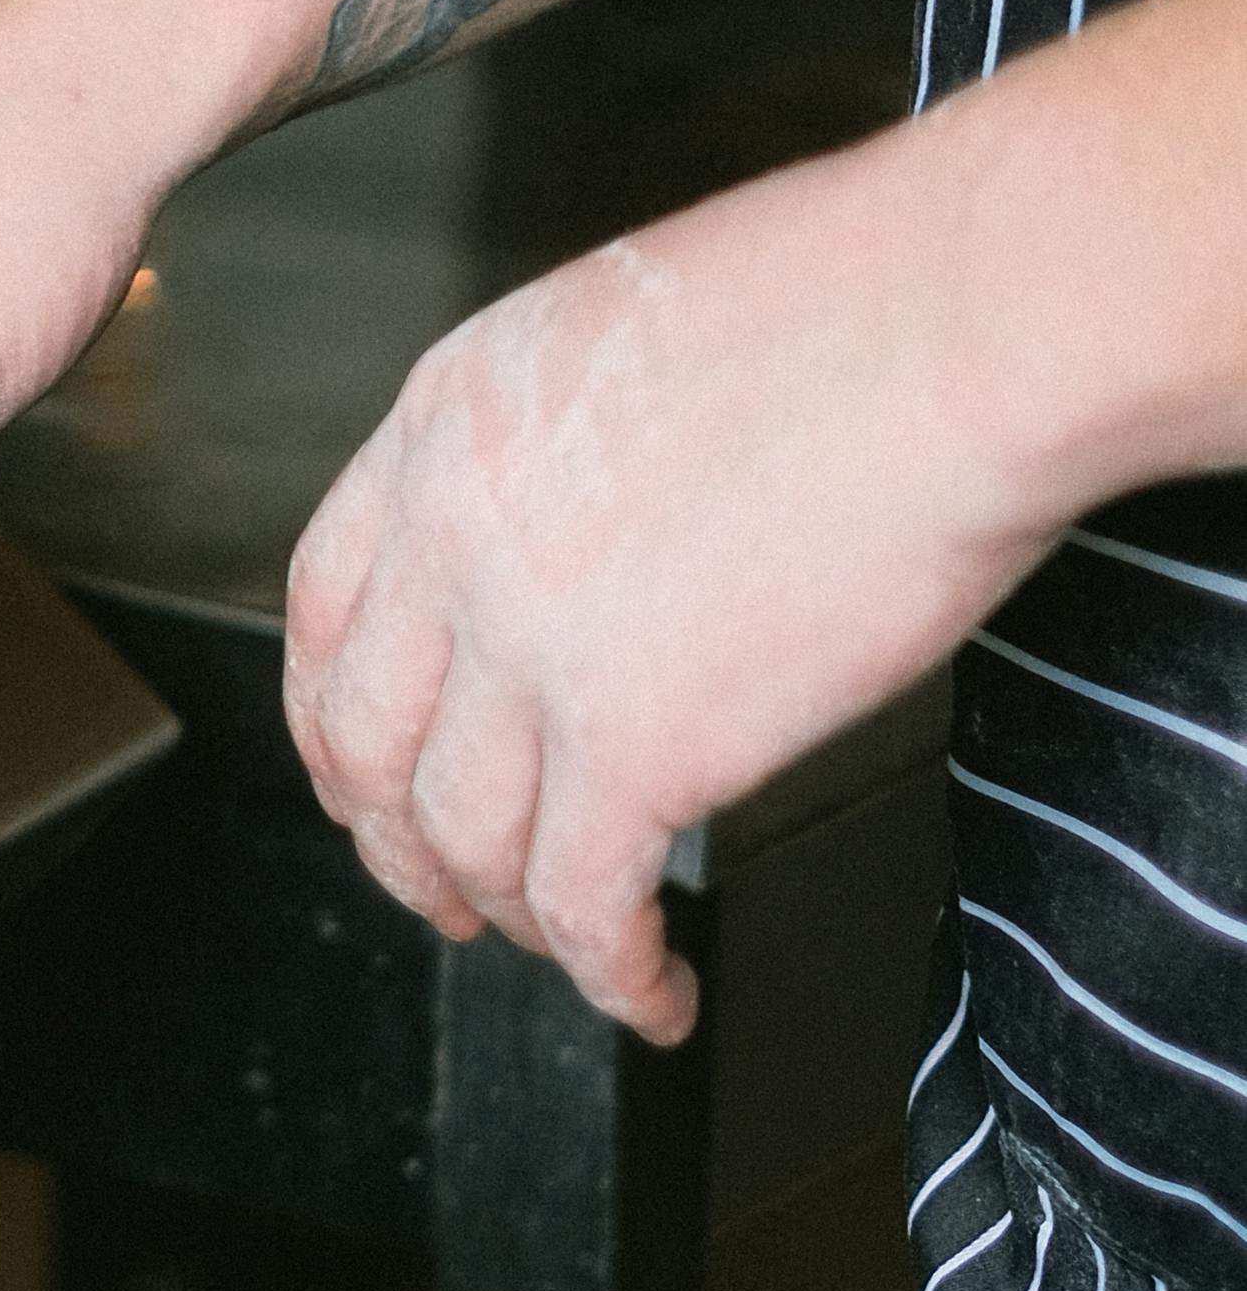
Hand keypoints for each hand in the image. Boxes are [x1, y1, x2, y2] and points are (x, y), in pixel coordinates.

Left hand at [284, 142, 1044, 1042]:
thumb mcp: (630, 327)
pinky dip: (613, 975)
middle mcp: (455, 537)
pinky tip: (656, 994)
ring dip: (510, 917)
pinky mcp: (635, 745)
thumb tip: (596, 534)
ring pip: (460, 841)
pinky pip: (585, 905)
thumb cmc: (864, 296)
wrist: (966, 321)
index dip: (336, 713)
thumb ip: (569, 443)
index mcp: (445, 420)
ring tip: (575, 949)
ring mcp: (529, 647)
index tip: (365, 770)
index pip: (324, 603)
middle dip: (397, 842)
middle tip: (450, 892)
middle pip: (363, 742)